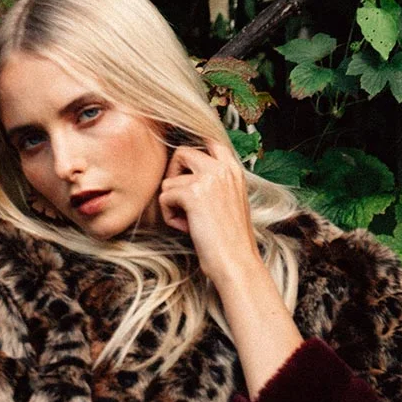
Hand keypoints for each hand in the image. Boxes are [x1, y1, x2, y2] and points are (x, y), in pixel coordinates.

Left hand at [156, 140, 262, 288]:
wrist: (237, 262)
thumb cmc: (231, 240)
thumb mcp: (231, 201)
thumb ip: (216, 182)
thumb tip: (186, 174)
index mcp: (233, 169)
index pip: (208, 139)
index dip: (190, 148)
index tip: (182, 164)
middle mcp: (222, 168)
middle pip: (182, 152)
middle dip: (173, 175)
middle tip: (179, 199)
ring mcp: (208, 178)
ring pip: (169, 181)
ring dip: (172, 204)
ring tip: (188, 222)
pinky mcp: (193, 194)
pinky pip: (164, 198)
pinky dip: (170, 217)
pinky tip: (187, 229)